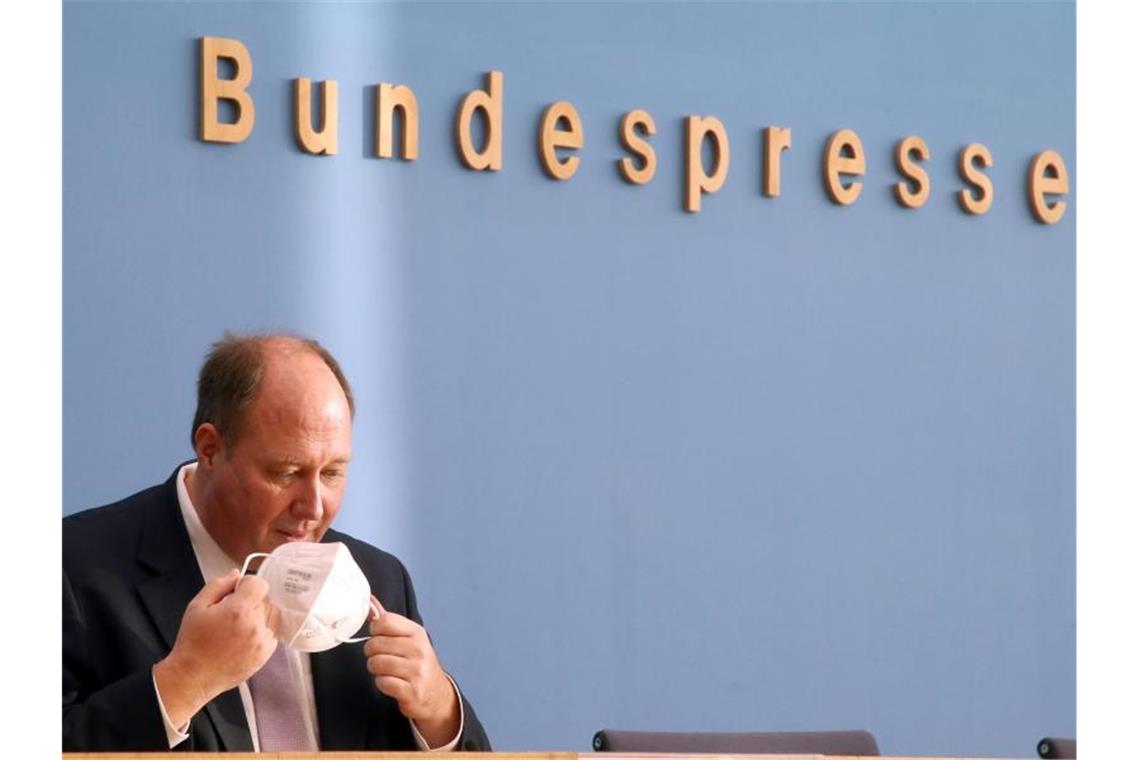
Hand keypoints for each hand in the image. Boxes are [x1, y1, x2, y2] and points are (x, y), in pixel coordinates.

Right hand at [153, 569, 278, 726]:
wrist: (193, 676)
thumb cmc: (193, 642)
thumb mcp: (197, 606)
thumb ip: (219, 584)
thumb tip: (237, 574)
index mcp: (238, 611)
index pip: (259, 584)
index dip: (246, 584)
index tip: (236, 592)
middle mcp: (254, 626)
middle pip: (265, 598)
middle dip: (250, 600)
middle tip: (231, 612)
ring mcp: (262, 642)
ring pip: (272, 614)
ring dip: (259, 614)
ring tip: (238, 625)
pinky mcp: (266, 654)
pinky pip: (273, 632)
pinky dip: (262, 630)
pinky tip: (243, 636)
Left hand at [363, 600, 459, 746]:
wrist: (436, 694)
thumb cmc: (417, 662)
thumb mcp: (409, 638)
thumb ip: (388, 621)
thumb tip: (370, 600)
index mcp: (417, 633)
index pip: (385, 621)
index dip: (375, 630)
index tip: (379, 637)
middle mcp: (418, 649)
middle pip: (375, 643)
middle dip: (372, 652)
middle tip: (382, 657)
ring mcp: (416, 671)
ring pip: (376, 663)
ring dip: (376, 669)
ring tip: (386, 670)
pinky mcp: (412, 691)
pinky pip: (382, 682)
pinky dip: (382, 683)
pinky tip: (391, 683)